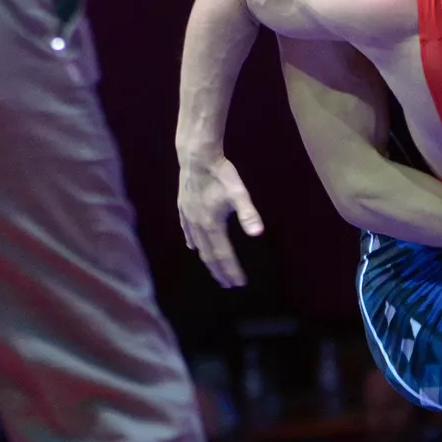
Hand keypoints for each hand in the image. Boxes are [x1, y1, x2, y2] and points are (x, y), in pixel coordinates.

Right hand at [178, 155, 263, 287]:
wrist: (197, 157)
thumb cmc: (221, 174)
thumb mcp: (239, 193)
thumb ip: (248, 213)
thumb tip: (258, 233)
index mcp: (212, 224)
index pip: (223, 254)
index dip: (231, 270)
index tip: (239, 283)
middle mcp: (198, 225)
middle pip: (209, 254)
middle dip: (219, 271)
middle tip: (228, 284)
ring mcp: (188, 217)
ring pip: (197, 245)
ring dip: (207, 259)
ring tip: (214, 271)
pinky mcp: (183, 208)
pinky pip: (187, 232)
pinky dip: (192, 242)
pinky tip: (193, 247)